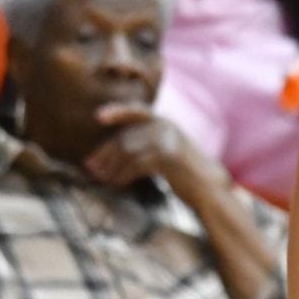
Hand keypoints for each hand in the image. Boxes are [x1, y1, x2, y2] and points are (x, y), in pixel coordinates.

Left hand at [84, 104, 201, 190]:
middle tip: (90, 167)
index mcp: (164, 123)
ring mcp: (169, 141)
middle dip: (104, 153)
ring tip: (100, 178)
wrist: (208, 186)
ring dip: (110, 167)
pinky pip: (136, 164)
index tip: (98, 116)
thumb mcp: (165, 150)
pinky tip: (115, 184)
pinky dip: (122, 176)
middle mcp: (166, 127)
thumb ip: (145, 143)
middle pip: (126, 136)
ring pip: (128, 150)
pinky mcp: (169, 157)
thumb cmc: (182, 172)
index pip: (136, 112)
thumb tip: (108, 152)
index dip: (117, 112)